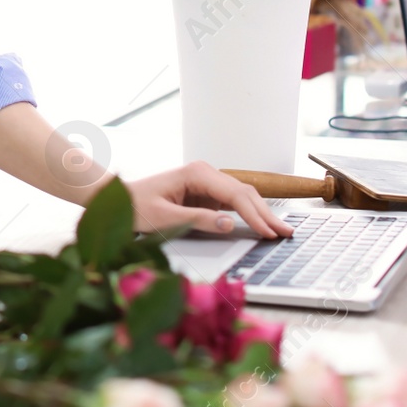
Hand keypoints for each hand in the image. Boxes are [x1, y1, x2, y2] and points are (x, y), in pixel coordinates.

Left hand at [124, 161, 294, 238]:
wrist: (119, 199)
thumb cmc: (135, 206)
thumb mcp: (163, 218)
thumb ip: (197, 220)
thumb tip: (229, 225)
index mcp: (196, 173)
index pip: (235, 194)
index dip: (254, 215)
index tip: (268, 231)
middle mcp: (205, 173)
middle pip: (244, 193)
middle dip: (266, 214)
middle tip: (287, 233)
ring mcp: (207, 183)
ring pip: (243, 197)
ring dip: (262, 213)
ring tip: (281, 230)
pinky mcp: (207, 194)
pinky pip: (234, 203)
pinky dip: (249, 214)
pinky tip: (263, 225)